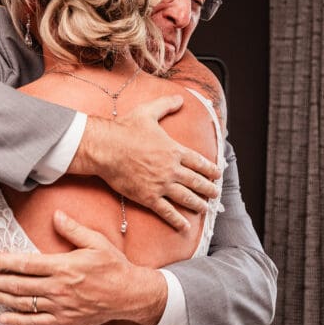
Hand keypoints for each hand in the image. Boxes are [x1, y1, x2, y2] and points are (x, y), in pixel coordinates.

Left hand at [0, 211, 167, 324]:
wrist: (130, 295)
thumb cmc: (114, 266)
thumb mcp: (97, 242)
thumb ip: (74, 230)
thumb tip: (56, 216)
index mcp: (64, 266)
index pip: (27, 264)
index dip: (4, 262)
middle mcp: (59, 288)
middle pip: (19, 285)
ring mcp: (60, 307)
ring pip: (23, 304)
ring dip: (0, 298)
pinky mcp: (64, 321)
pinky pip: (36, 322)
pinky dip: (17, 321)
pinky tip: (3, 318)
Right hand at [69, 95, 220, 229]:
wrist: (105, 148)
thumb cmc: (125, 129)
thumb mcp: (148, 112)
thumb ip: (166, 105)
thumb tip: (179, 98)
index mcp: (174, 150)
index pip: (198, 162)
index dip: (210, 169)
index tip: (218, 174)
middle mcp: (171, 169)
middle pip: (196, 182)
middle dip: (208, 188)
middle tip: (216, 194)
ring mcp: (161, 185)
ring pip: (185, 198)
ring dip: (198, 204)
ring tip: (205, 208)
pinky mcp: (148, 197)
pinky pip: (166, 211)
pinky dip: (177, 220)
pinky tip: (185, 226)